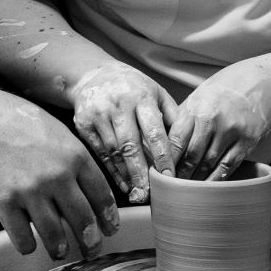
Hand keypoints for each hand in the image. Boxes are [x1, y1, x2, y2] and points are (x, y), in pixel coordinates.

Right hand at [0, 95, 119, 261]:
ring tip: (59, 250)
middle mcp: (56, 175)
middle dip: (90, 243)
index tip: (109, 230)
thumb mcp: (61, 135)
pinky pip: (23, 238)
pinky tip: (29, 242)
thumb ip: (77, 165)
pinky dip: (28, 245)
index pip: (102, 196)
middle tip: (91, 250)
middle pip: (83, 221)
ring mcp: (30, 190)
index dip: (108, 219)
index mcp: (75, 156)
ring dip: (59, 249)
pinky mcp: (5, 201)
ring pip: (54, 236)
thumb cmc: (21, 124)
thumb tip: (90, 198)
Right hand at [69, 64, 177, 203]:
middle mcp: (118, 104)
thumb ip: (172, 116)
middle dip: (140, 172)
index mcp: (141, 97)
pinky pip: (99, 152)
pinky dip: (111, 171)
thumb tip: (188, 146)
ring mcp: (98, 114)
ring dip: (126, 175)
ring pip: (113, 151)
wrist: (93, 74)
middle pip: (130, 145)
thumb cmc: (133, 88)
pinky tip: (122, 184)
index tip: (169, 177)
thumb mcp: (156, 93)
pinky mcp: (83, 124)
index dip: (162, 156)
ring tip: (138, 194)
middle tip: (149, 195)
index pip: (153, 130)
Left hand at [169, 63, 270, 180]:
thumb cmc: (226, 89)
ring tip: (188, 190)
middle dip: (180, 174)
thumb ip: (183, 118)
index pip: (176, 140)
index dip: (167, 160)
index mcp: (196, 108)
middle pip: (191, 155)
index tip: (160, 173)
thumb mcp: (200, 96)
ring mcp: (231, 131)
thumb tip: (163, 142)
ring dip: (197, 180)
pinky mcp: (248, 141)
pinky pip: (229, 166)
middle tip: (172, 187)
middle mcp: (212, 119)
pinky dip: (217, 179)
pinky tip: (209, 186)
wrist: (263, 81)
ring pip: (209, 163)